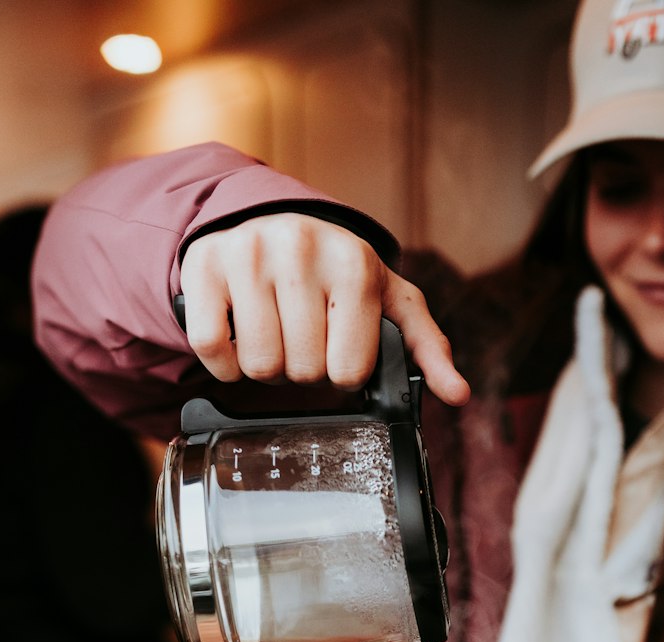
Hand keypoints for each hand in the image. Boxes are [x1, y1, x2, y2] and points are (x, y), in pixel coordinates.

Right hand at [179, 212, 470, 404]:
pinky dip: (223, 363)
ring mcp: (249, 252)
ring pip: (258, 364)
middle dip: (303, 369)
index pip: (348, 370)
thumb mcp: (389, 301)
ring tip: (274, 335)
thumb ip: (426, 348)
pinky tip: (238, 339)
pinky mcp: (204, 264)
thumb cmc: (336, 274)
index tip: (336, 346)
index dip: (342, 372)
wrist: (271, 222)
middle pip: (302, 372)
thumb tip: (459, 396)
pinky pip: (211, 348)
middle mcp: (301, 249)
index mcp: (354, 263)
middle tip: (302, 339)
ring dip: (265, 366)